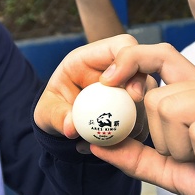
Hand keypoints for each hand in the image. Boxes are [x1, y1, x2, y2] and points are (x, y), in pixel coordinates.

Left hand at [34, 34, 149, 147]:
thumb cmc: (52, 111)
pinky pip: (146, 118)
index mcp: (92, 58)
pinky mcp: (135, 109)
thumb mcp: (46, 113)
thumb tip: (71, 127)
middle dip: (142, 87)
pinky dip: (136, 133)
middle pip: (143, 68)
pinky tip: (120, 148)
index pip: (121, 46)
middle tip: (134, 106)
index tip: (116, 85)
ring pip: (148, 94)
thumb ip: (57, 117)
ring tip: (114, 139)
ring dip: (138, 117)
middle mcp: (115, 70)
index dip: (128, 60)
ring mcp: (127, 88)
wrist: (62, 128)